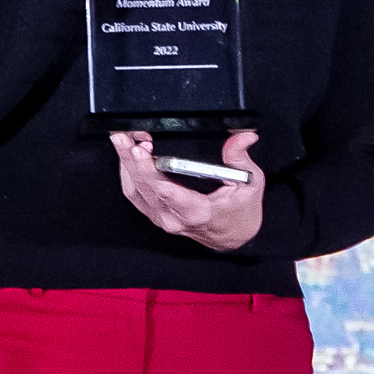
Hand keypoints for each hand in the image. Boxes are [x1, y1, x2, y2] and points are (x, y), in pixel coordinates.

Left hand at [111, 128, 264, 252]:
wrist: (234, 236)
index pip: (167, 192)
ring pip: (135, 190)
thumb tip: (242, 137)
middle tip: (124, 137)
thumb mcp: (249, 183)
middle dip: (130, 159)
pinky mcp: (155, 215)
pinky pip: (135, 194)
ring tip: (124, 140)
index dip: (149, 169)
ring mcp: (162, 218)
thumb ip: (240, 158)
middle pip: (144, 187)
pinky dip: (128, 174)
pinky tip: (127, 156)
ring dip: (126, 164)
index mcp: (198, 211)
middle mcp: (175, 218)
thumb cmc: (240, 212)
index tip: (141, 150)